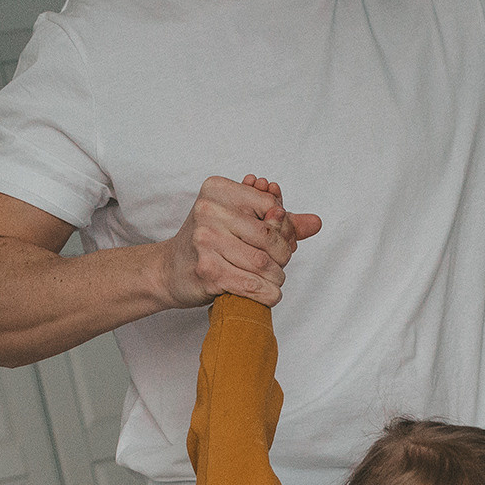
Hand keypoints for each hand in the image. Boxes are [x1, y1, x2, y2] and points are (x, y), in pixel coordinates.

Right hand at [160, 175, 321, 308]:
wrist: (168, 270)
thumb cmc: (207, 245)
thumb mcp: (238, 222)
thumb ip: (277, 222)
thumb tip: (316, 223)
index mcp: (218, 190)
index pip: (272, 206)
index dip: (285, 228)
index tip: (283, 242)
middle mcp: (209, 211)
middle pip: (270, 236)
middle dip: (282, 256)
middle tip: (278, 265)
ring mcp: (206, 241)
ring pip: (264, 264)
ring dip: (276, 278)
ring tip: (272, 280)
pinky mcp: (208, 271)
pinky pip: (253, 285)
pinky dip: (268, 294)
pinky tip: (267, 294)